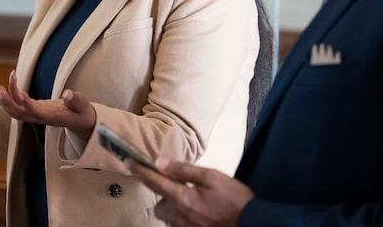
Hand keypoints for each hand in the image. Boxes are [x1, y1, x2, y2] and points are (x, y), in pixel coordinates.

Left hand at [0, 70, 96, 138]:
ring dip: (6, 97)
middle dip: (7, 103)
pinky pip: (19, 103)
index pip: (36, 113)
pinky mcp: (35, 108)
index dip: (27, 105)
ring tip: (2, 82)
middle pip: (19, 115)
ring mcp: (36, 114)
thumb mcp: (83, 105)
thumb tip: (68, 94)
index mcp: (52, 117)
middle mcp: (40, 117)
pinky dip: (13, 91)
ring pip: (15, 110)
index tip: (20, 94)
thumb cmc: (82, 112)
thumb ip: (76, 100)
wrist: (80, 121)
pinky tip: (14, 77)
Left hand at [128, 158, 253, 226]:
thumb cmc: (235, 200)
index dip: (140, 171)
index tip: (129, 161)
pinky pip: (180, 225)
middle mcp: (180, 216)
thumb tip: (160, 163)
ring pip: (169, 217)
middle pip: (160, 205)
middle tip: (180, 186)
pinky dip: (183, 217)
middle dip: (164, 195)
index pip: (154, 182)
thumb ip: (184, 170)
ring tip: (192, 200)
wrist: (253, 224)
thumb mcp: (212, 177)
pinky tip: (198, 212)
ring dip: (174, 207)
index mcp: (183, 198)